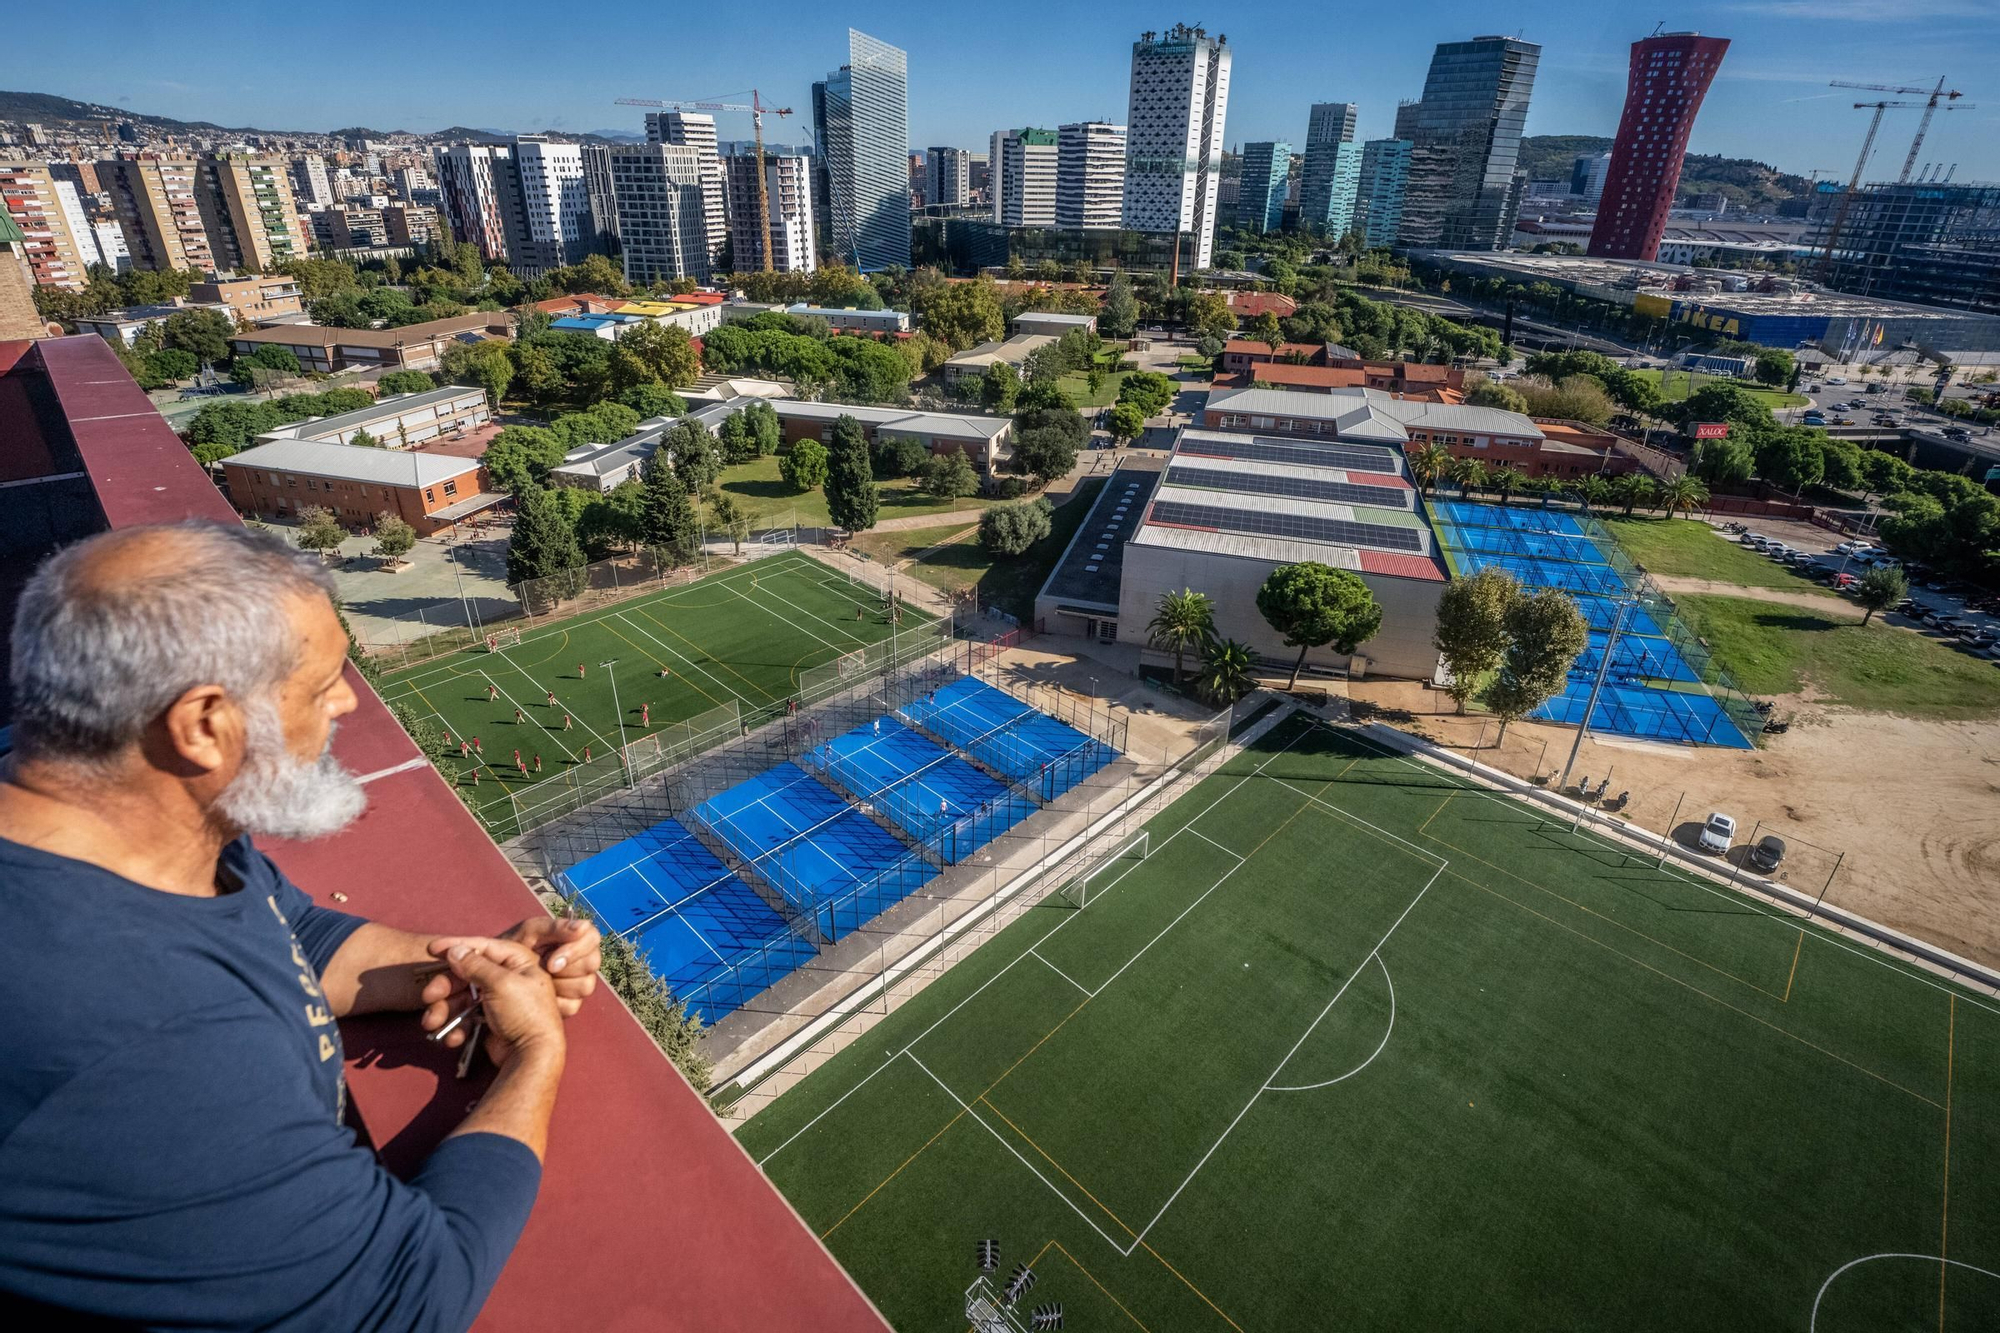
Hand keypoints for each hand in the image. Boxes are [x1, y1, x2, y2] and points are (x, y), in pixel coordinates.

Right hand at [425, 937, 563, 1066]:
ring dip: (444, 1010)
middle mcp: (509, 978)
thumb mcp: (500, 983)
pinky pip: (466, 1018)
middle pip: (467, 974)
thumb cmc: (524, 1014)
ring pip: (462, 997)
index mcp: (518, 962)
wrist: (532, 1056)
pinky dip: (457, 1027)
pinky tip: (453, 1038)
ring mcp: (498, 1001)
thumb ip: (475, 965)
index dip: (456, 946)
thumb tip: (456, 950)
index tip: (432, 949)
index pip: (483, 947)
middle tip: (428, 996)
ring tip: (432, 1023)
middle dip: (445, 986)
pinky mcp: (490, 1020)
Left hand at [499, 915, 601, 1016]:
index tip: (551, 961)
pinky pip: (574, 1005)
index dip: (576, 949)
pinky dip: (554, 1003)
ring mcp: (579, 982)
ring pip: (586, 986)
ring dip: (558, 985)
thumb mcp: (528, 933)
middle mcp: (581, 959)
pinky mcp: (572, 1003)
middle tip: (543, 970)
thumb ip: (554, 927)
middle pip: (592, 963)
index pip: (592, 937)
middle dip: (565, 968)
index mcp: (574, 937)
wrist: (496, 974)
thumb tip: (582, 927)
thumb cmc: (512, 946)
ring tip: (540, 981)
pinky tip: (539, 996)